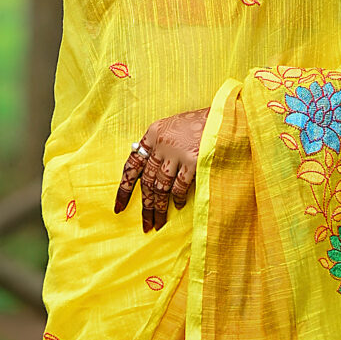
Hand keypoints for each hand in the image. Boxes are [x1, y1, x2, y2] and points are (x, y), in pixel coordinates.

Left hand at [115, 110, 208, 232]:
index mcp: (153, 133)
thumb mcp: (172, 127)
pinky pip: (179, 186)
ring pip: (161, 187)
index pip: (131, 164)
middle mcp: (161, 144)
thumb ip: (158, 145)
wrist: (221, 116)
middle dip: (145, 206)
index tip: (119, 207)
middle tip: (145, 224)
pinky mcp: (192, 161)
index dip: (124, 188)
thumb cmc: (197, 124)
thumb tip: (147, 171)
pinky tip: (177, 206)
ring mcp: (176, 153)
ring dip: (159, 208)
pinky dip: (177, 198)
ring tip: (158, 223)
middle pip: (147, 181)